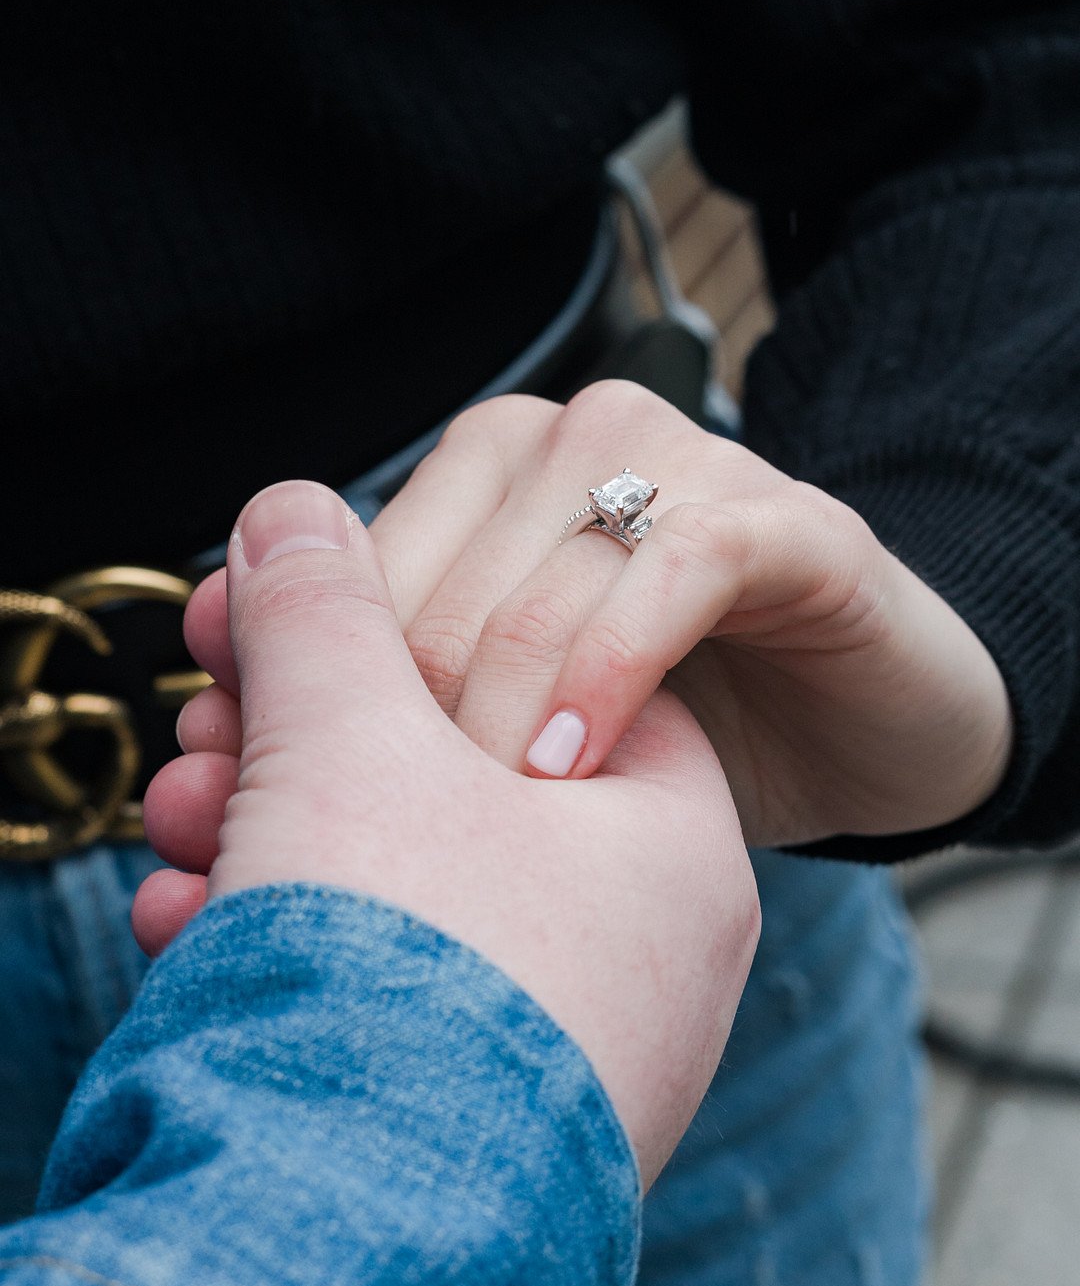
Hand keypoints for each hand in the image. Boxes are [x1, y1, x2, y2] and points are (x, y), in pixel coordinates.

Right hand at [135, 480, 759, 1186]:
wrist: (336, 1256)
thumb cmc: (393, 965)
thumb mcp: (350, 740)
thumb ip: (325, 609)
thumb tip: (290, 510)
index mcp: (673, 849)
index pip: (561, 680)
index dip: (420, 632)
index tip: (309, 622)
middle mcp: (649, 962)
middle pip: (466, 790)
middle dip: (314, 743)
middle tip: (211, 720)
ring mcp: (570, 1057)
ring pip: (411, 897)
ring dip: (281, 842)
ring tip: (183, 824)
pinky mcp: (482, 1135)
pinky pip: (391, 1001)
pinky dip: (293, 950)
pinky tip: (190, 927)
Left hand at [364, 379, 1011, 847]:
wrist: (863, 725)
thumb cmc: (677, 724)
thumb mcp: (519, 712)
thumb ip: (398, 695)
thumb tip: (226, 725)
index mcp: (490, 463)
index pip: (357, 574)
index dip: (320, 696)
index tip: (306, 808)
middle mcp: (576, 435)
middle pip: (436, 591)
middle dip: (408, 734)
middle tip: (408, 850)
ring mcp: (688, 460)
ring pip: (539, 586)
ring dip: (503, 724)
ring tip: (492, 831)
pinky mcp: (790, 519)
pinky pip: (674, 574)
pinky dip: (612, 674)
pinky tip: (580, 769)